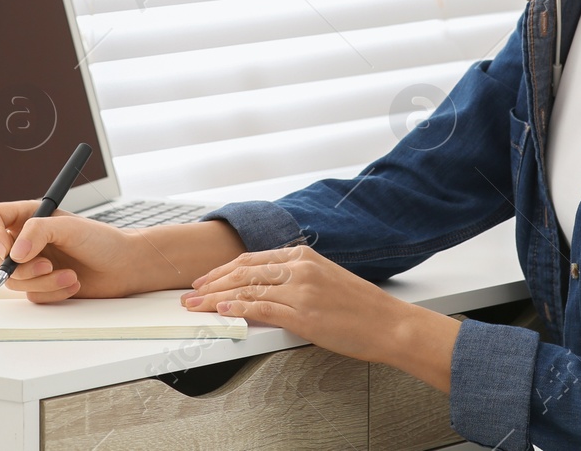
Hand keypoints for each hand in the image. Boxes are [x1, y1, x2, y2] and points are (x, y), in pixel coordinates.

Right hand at [0, 201, 144, 302]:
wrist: (123, 267)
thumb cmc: (100, 240)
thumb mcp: (69, 227)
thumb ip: (38, 232)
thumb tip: (15, 253)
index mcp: (26, 217)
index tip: (7, 248)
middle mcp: (23, 241)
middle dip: (17, 267)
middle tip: (45, 265)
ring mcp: (30, 265)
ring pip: (12, 281)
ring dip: (42, 281)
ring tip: (69, 274)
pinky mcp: (39, 287)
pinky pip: (31, 295)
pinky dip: (52, 292)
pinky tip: (72, 282)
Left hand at [178, 242, 409, 363]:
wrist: (389, 324)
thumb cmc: (361, 307)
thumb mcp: (326, 279)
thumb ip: (297, 278)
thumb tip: (266, 288)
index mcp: (304, 256)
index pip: (252, 259)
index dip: (223, 269)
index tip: (205, 279)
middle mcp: (299, 268)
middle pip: (243, 271)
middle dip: (211, 282)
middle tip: (190, 292)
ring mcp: (300, 290)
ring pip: (246, 289)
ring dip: (215, 297)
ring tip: (195, 305)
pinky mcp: (303, 314)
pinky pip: (262, 308)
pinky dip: (238, 308)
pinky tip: (222, 311)